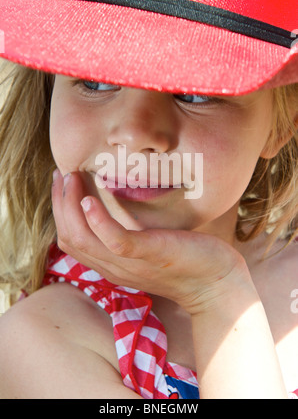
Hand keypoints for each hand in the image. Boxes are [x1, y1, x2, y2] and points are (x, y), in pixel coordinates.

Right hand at [51, 169, 250, 313]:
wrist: (217, 287)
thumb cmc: (187, 261)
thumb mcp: (152, 249)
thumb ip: (132, 235)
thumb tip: (123, 205)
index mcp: (113, 265)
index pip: (72, 241)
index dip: (61, 211)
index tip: (62, 182)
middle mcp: (115, 267)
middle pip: (71, 239)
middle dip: (60, 204)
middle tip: (62, 173)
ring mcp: (131, 263)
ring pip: (84, 240)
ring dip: (71, 207)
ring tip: (72, 178)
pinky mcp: (151, 255)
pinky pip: (116, 241)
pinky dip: (98, 221)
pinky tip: (90, 200)